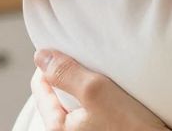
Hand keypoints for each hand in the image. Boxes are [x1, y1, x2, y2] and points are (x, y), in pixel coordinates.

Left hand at [31, 49, 166, 128]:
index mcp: (57, 128)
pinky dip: (99, 100)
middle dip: (71, 75)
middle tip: (90, 61)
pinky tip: (115, 95)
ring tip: (104, 77)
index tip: (68, 48)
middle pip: (57, 94)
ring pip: (76, 102)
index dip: (52, 62)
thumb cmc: (131, 128)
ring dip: (87, 87)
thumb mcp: (96, 91)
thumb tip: (40, 56)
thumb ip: (65, 73)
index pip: (40, 86)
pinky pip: (92, 112)